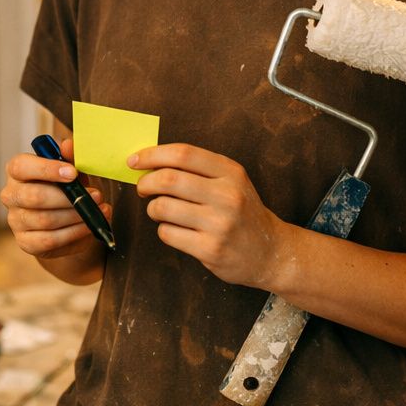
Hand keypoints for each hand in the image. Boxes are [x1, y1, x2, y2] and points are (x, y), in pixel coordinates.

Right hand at [0, 138, 112, 259]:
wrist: (67, 220)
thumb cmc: (66, 187)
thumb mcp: (72, 169)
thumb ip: (70, 156)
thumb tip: (68, 145)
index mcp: (17, 171)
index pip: (21, 167)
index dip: (46, 169)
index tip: (73, 173)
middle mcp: (10, 195)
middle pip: (34, 197)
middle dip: (68, 198)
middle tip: (95, 195)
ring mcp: (15, 220)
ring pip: (45, 220)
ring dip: (76, 216)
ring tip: (96, 211)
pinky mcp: (26, 242)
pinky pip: (49, 240)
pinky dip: (73, 233)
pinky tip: (89, 226)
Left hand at [130, 143, 289, 288]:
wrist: (271, 252)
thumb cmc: (242, 212)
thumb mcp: (231, 181)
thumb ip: (197, 169)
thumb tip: (148, 161)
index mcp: (230, 172)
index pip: (183, 154)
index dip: (152, 155)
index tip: (134, 160)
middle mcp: (227, 195)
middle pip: (169, 179)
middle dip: (146, 182)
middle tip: (142, 187)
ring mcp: (220, 224)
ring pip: (163, 207)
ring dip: (153, 208)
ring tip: (161, 211)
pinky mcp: (211, 249)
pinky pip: (168, 233)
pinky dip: (164, 230)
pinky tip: (176, 231)